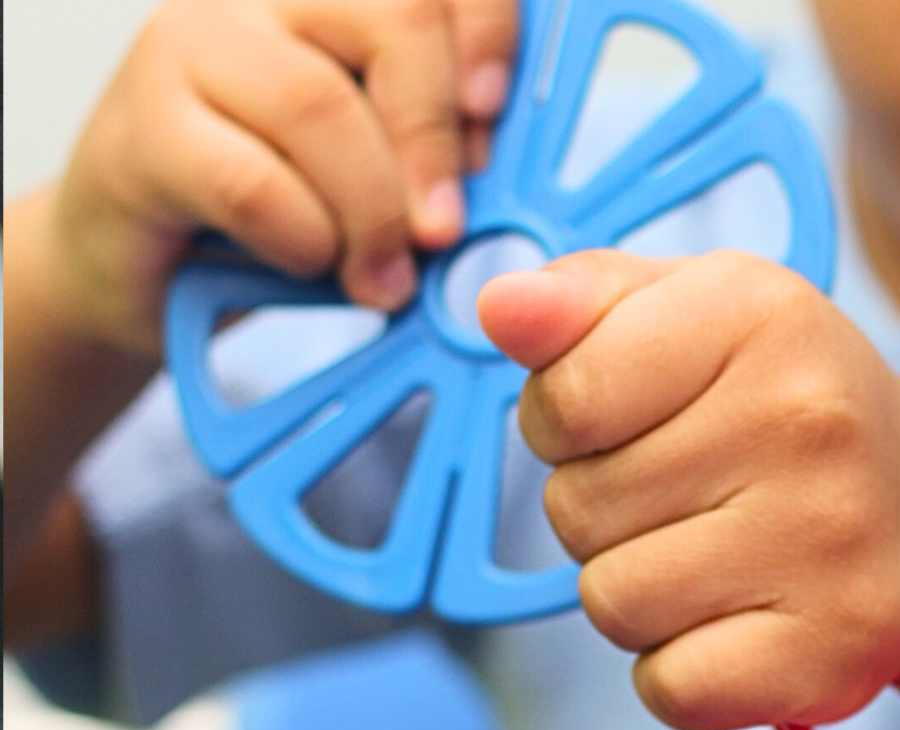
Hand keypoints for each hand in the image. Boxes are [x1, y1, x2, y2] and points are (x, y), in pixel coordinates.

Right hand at [49, 0, 518, 358]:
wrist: (150, 267)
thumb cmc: (282, 208)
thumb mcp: (381, 165)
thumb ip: (440, 142)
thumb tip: (501, 163)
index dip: (485, 32)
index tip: (494, 113)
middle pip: (393, 20)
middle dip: (434, 136)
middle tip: (445, 229)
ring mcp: (189, 46)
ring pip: (321, 106)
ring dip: (373, 210)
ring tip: (386, 277)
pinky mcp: (142, 128)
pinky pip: (252, 182)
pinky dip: (304, 237)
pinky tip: (314, 263)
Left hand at [478, 250, 899, 729]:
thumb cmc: (787, 407)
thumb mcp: (700, 313)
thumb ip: (586, 301)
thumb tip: (498, 308)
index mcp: (762, 315)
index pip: (565, 397)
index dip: (565, 421)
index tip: (623, 418)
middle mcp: (809, 422)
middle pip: (577, 508)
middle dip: (605, 510)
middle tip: (693, 495)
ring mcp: (828, 544)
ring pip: (613, 602)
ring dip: (639, 592)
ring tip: (717, 557)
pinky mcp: (830, 654)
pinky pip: (667, 687)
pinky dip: (681, 671)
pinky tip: (739, 625)